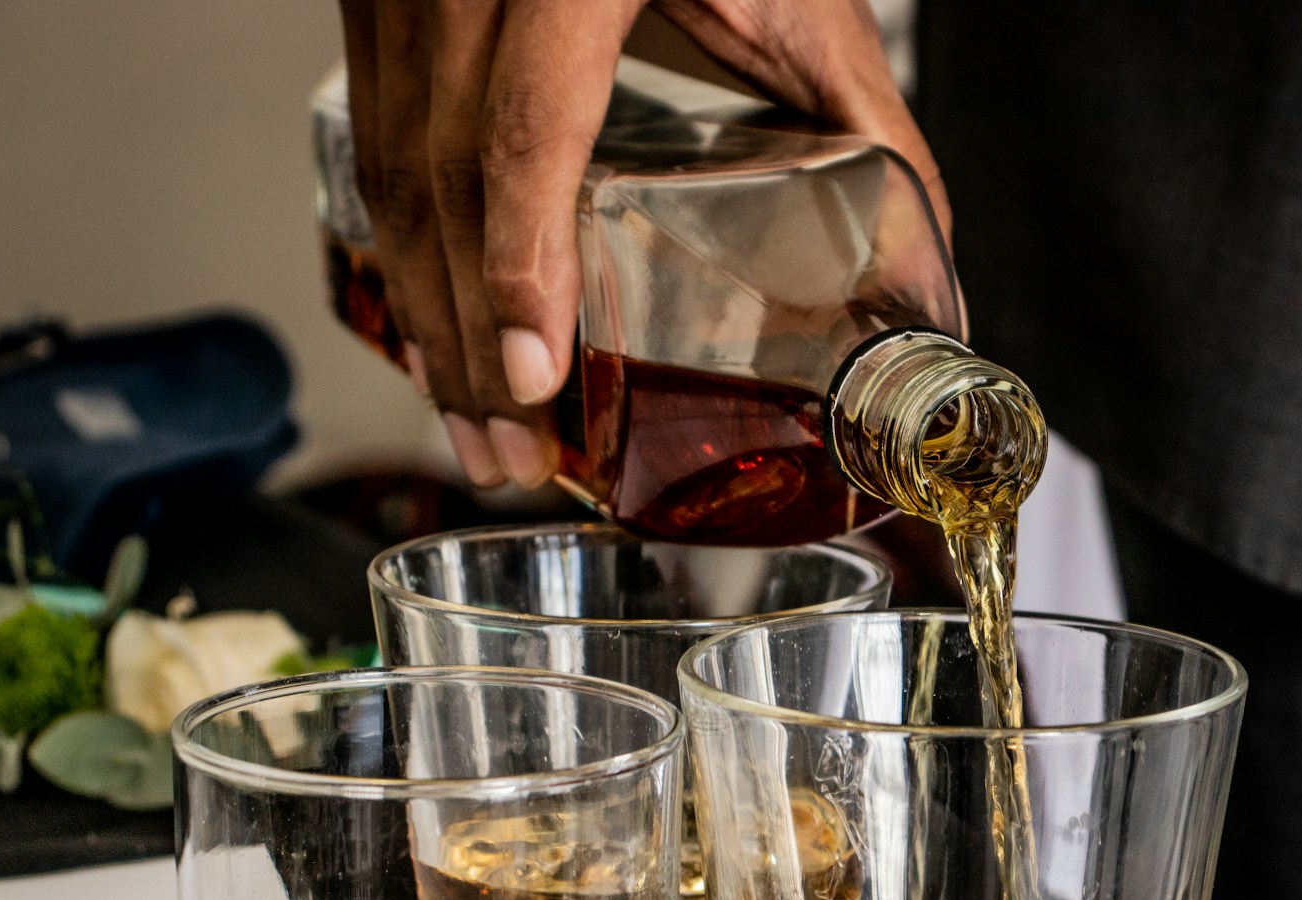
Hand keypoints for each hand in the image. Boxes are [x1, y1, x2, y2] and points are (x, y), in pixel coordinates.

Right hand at [337, 0, 949, 488]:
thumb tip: (925, 263)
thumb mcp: (800, 1)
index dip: (521, 263)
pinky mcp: (386, 4)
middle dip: (469, 339)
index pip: (525, 128)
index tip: (535, 376)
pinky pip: (375, 141)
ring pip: (392, 169)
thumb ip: (866, 120)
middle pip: (443, 176)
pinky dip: (405, 250)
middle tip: (513, 453)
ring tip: (475, 425)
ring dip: (427, 316)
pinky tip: (434, 330)